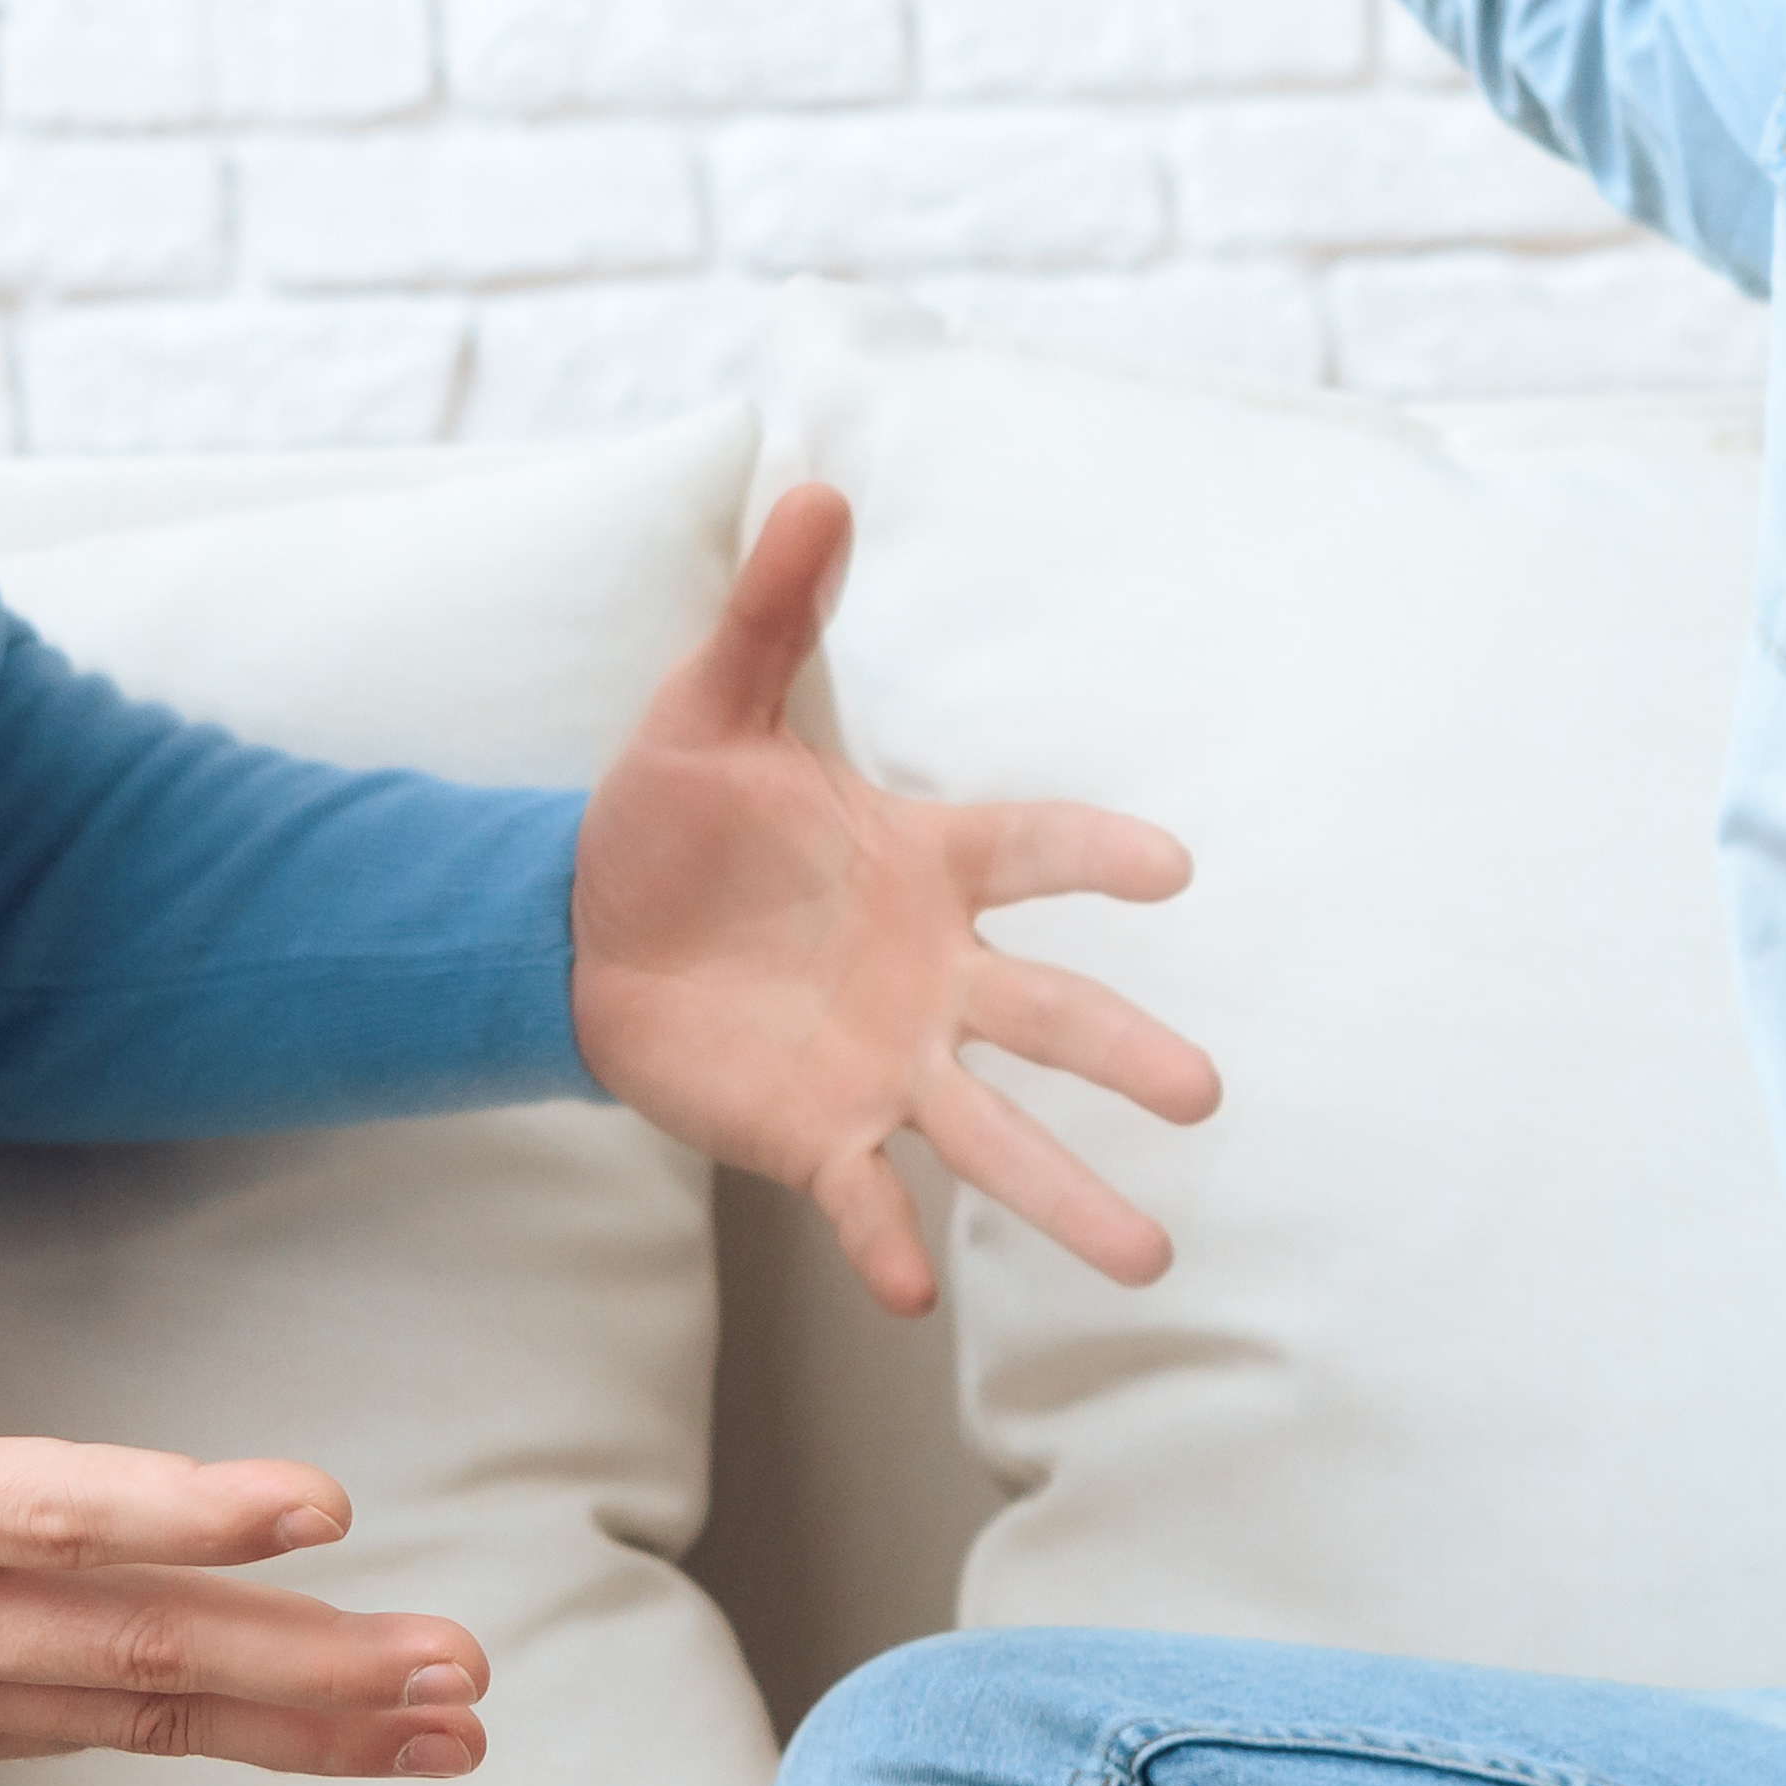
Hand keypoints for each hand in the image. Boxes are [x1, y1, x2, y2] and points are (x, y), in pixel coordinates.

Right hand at [0, 1007, 493, 1785]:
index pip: (43, 1511)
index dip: (182, 1511)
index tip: (319, 1505)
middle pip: (137, 1650)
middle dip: (308, 1665)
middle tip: (459, 1671)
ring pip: (142, 1714)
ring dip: (303, 1722)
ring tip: (451, 1729)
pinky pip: (107, 1739)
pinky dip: (228, 1742)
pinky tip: (337, 1745)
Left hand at [571, 483, 1222, 1313]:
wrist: (581, 926)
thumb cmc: (671, 814)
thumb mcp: (708, 705)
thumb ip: (769, 614)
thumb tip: (818, 489)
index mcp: (922, 861)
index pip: (1030, 851)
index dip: (1095, 858)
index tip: (1170, 870)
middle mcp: (930, 974)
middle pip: (1049, 1017)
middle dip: (1125, 1054)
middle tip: (1204, 1095)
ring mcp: (881, 1062)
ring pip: (993, 1132)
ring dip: (1066, 1194)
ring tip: (1147, 1258)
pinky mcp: (813, 1133)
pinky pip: (865, 1195)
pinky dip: (888, 1243)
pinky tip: (916, 1297)